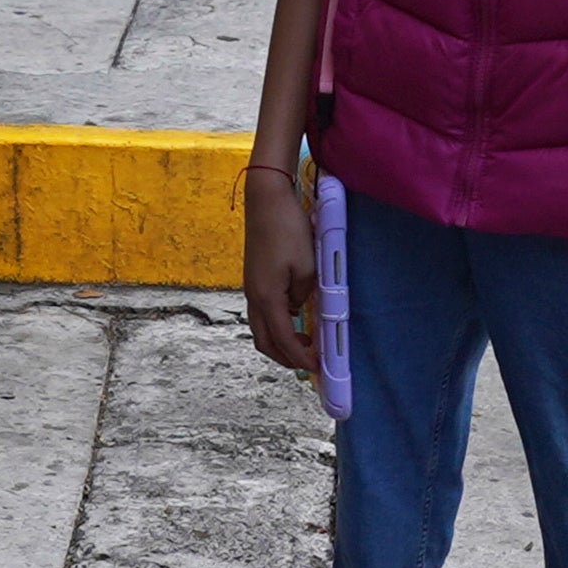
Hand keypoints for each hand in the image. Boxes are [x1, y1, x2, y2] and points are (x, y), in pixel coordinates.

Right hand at [244, 165, 321, 380]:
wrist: (266, 200)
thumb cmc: (287, 229)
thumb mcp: (308, 266)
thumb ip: (305, 293)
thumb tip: (300, 305)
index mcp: (266, 297)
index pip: (283, 339)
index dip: (299, 358)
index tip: (316, 367)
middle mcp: (253, 296)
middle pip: (264, 341)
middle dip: (284, 357)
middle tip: (308, 362)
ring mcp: (251, 287)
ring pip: (260, 327)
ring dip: (279, 341)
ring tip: (303, 343)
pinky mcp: (254, 277)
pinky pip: (262, 311)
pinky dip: (277, 323)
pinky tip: (294, 316)